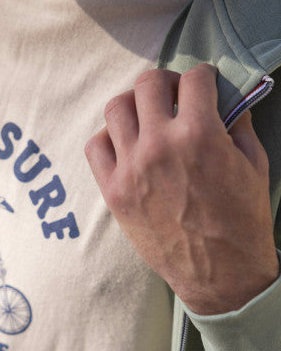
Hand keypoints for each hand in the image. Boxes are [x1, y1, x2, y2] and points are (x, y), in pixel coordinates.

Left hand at [85, 64, 278, 314]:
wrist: (219, 274)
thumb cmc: (242, 222)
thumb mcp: (254, 166)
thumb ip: (237, 125)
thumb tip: (227, 100)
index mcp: (199, 135)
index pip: (194, 79)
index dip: (204, 75)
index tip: (204, 83)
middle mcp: (159, 145)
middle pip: (148, 84)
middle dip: (165, 81)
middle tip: (173, 93)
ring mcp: (131, 168)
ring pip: (115, 108)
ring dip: (133, 103)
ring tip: (146, 115)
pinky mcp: (113, 191)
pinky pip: (95, 146)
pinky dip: (108, 136)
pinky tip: (124, 143)